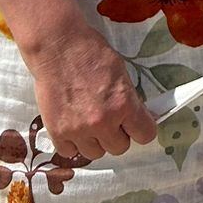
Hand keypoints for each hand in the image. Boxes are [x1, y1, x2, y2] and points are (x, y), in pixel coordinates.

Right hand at [20, 19, 158, 161]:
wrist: (57, 48)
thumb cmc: (91, 53)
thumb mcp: (121, 73)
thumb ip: (128, 99)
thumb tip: (135, 116)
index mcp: (124, 104)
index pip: (145, 135)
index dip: (142, 129)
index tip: (136, 125)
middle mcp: (103, 122)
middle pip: (120, 148)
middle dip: (117, 135)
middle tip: (110, 120)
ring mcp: (79, 130)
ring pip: (95, 154)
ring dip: (95, 141)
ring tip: (89, 123)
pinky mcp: (57, 132)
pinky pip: (70, 152)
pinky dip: (72, 143)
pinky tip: (72, 126)